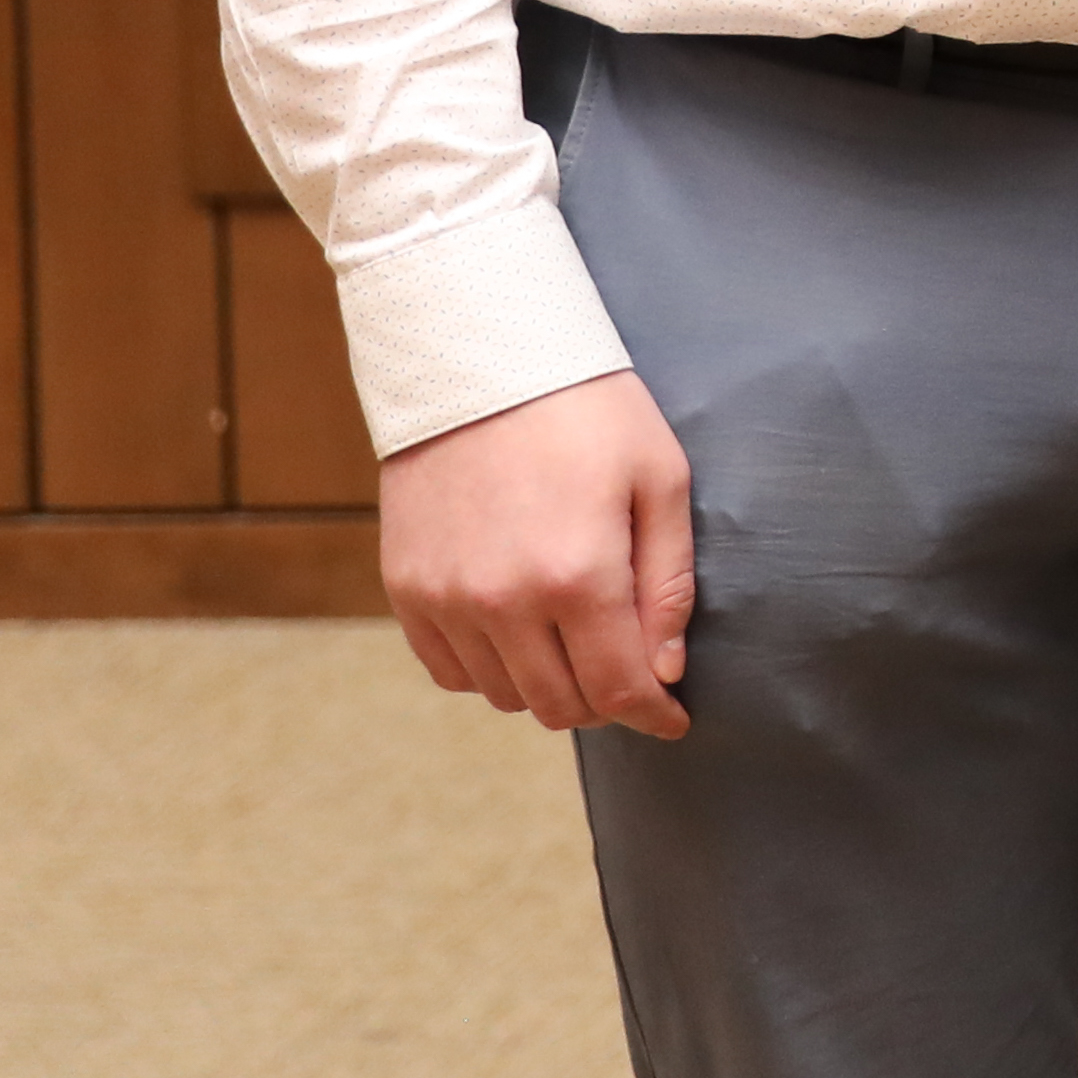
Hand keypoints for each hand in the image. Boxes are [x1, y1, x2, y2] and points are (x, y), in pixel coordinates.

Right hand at [379, 369, 696, 738]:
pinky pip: (448, 671)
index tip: (673, 718)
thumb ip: (667, 583)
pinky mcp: (404, 588)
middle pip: (560, 704)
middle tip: (632, 676)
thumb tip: (665, 667)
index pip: (618, 688)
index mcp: (577, 576)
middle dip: (606, 702)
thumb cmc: (587, 410)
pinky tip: (520, 635)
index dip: (652, 714)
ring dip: (548, 686)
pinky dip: (489, 670)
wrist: (477, 359)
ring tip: (578, 645)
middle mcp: (502, 602)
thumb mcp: (660, 480)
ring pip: (504, 695)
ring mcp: (445, 600)